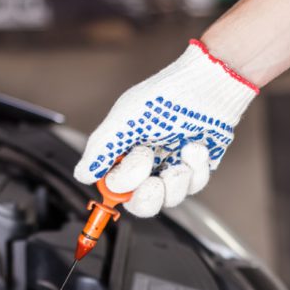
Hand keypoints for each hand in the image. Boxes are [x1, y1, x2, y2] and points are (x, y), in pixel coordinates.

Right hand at [74, 39, 257, 217]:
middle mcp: (148, 164)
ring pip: (170, 199)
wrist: (207, 86)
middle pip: (142, 203)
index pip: (115, 187)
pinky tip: (194, 147)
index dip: (121, 186)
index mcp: (125, 152)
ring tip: (180, 155)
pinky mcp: (195, 168)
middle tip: (154, 181)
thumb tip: (82, 175)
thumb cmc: (165, 95)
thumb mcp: (123, 120)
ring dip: (175, 180)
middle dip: (149, 197)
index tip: (132, 170)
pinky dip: (195, 167)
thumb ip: (100, 150)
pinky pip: (194, 185)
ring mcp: (171, 167)